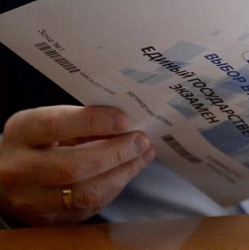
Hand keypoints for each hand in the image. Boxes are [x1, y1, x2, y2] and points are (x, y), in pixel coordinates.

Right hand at [0, 106, 154, 225]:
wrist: (5, 176)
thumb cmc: (38, 141)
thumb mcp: (49, 122)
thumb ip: (81, 121)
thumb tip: (126, 125)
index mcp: (21, 132)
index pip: (55, 125)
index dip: (93, 122)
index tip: (124, 119)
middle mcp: (20, 169)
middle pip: (73, 166)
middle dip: (116, 153)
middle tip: (142, 141)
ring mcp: (32, 200)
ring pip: (85, 193)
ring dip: (123, 173)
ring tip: (143, 155)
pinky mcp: (48, 220)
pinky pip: (90, 207)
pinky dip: (115, 187)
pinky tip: (129, 171)